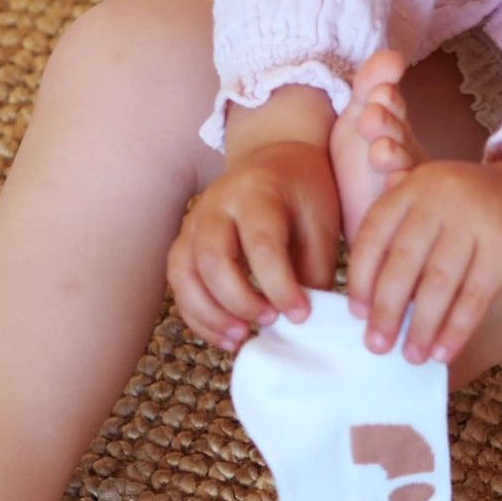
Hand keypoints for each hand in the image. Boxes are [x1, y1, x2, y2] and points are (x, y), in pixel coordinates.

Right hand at [168, 123, 340, 350]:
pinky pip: (180, 285)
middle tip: (271, 321)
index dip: (280, 287)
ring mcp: (194, 224)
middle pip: (213, 259)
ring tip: (242, 337)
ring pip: (185, 274)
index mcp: (258, 193)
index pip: (261, 245)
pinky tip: (227, 336)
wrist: (276, 164)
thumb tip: (302, 327)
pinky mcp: (185, 244)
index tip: (301, 316)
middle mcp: (217, 205)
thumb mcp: (321, 228)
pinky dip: (198, 317)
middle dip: (240, 301)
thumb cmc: (304, 200)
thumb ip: (314, 275)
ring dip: (211, 315)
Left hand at [347, 147, 501, 364]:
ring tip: (411, 357)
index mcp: (415, 186)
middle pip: (403, 262)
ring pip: (438, 284)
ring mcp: (476, 217)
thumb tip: (364, 305)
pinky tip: (442, 353)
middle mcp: (442, 194)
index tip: (357, 315)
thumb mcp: (436, 210)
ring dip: (421, 327)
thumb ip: (402, 239)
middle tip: (376, 346)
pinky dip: (455, 330)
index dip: (362, 278)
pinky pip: (473, 298)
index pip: (374, 234)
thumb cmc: (477, 217)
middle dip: (386, 310)